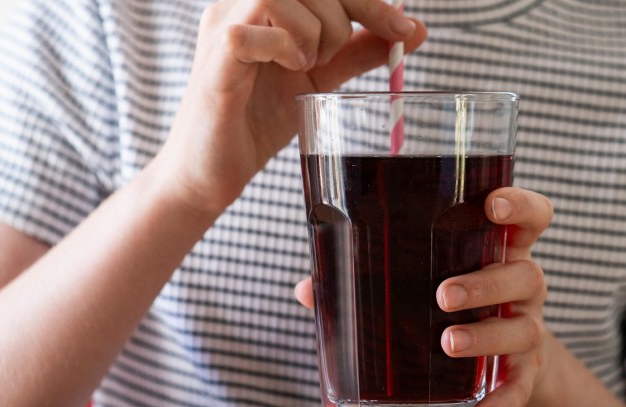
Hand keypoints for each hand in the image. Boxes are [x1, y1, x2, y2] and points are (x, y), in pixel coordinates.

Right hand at [158, 0, 426, 213]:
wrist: (213, 171)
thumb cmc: (259, 119)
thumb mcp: (320, 78)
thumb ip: (358, 51)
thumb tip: (412, 30)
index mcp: (262, 2)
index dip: (368, 1)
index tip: (405, 31)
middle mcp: (238, 3)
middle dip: (346, 17)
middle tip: (337, 58)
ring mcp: (223, 25)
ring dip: (313, 31)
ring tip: (306, 65)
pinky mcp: (216, 57)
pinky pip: (251, 32)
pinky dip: (285, 48)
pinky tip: (287, 69)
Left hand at [296, 187, 552, 406]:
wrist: (504, 359)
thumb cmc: (453, 303)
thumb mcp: (423, 280)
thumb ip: (369, 277)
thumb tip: (308, 288)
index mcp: (499, 251)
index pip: (530, 217)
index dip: (519, 206)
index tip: (493, 205)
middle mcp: (522, 286)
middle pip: (524, 274)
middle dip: (484, 284)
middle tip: (443, 295)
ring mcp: (527, 328)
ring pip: (524, 328)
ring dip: (486, 335)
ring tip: (447, 343)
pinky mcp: (526, 371)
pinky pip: (521, 386)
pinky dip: (505, 400)